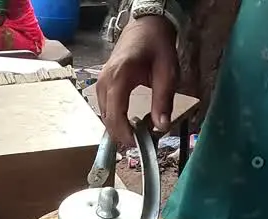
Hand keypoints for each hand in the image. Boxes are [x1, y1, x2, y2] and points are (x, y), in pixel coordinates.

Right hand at [96, 16, 177, 142]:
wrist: (145, 26)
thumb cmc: (157, 46)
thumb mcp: (167, 72)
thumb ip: (163, 100)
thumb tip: (161, 128)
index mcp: (119, 76)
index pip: (115, 114)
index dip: (124, 133)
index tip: (138, 144)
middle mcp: (104, 81)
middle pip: (107, 118)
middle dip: (122, 135)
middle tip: (142, 143)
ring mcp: (100, 83)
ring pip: (104, 116)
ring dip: (118, 128)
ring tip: (138, 134)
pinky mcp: (101, 85)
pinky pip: (105, 109)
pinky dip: (115, 119)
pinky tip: (129, 123)